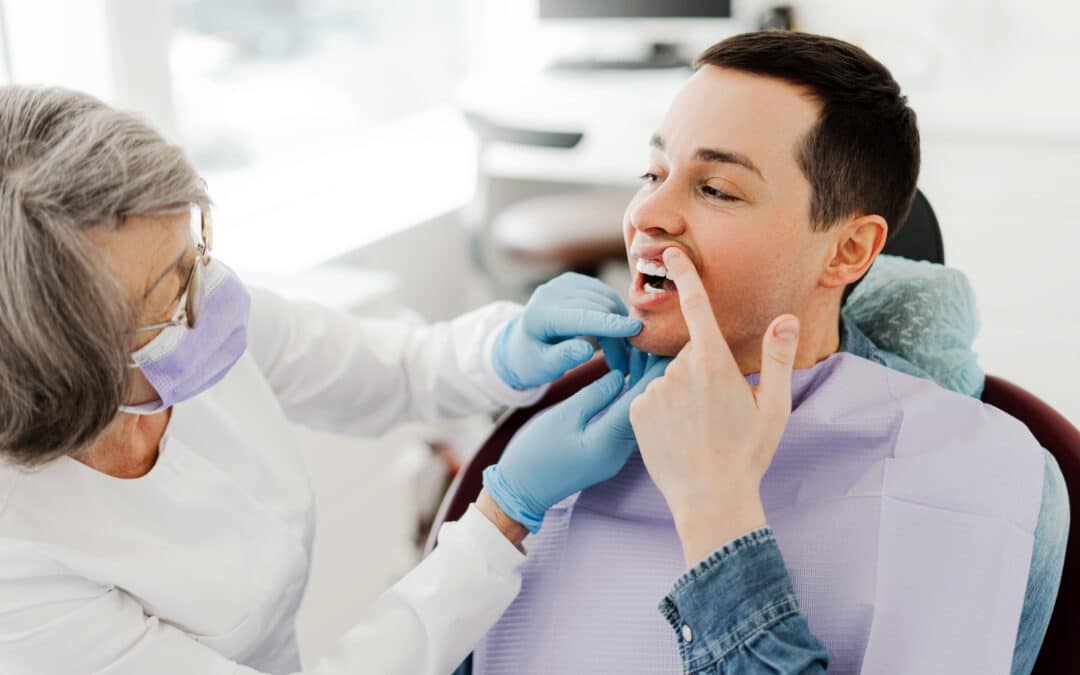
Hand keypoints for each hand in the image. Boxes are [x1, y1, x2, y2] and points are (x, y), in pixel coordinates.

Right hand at [483, 356, 669, 532]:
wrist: (522, 490)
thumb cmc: (536, 453)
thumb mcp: (564, 416)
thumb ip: (595, 394)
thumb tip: (620, 376)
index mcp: (610, 441)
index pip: (642, 400)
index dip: (657, 372)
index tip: (670, 348)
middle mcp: (620, 451)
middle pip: (646, 406)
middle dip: (655, 374)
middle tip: (664, 343)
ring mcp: (616, 454)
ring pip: (637, 413)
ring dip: (643, 384)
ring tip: (649, 353)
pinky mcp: (609, 452)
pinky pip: (626, 421)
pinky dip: (630, 398)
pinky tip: (632, 377)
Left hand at [492, 273, 641, 388]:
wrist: (523, 342)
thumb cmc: (534, 361)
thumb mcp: (545, 368)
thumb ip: (564, 358)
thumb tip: (587, 350)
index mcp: (540, 315)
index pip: (581, 317)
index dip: (610, 324)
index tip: (636, 330)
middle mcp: (550, 292)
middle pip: (597, 310)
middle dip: (615, 337)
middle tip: (622, 364)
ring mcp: (563, 283)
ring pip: (605, 301)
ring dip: (618, 325)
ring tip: (617, 352)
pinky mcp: (574, 281)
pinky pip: (605, 294)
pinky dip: (615, 312)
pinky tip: (614, 331)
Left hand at [628, 247, 800, 566]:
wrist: (710, 498)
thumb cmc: (747, 454)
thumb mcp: (774, 407)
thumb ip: (777, 358)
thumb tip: (786, 319)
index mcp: (715, 364)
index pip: (698, 308)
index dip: (686, 276)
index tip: (671, 253)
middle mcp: (680, 371)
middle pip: (691, 355)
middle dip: (704, 373)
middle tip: (719, 412)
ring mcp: (654, 390)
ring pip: (670, 378)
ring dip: (683, 393)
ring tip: (699, 428)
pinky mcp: (636, 410)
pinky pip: (651, 397)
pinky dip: (663, 409)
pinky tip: (678, 434)